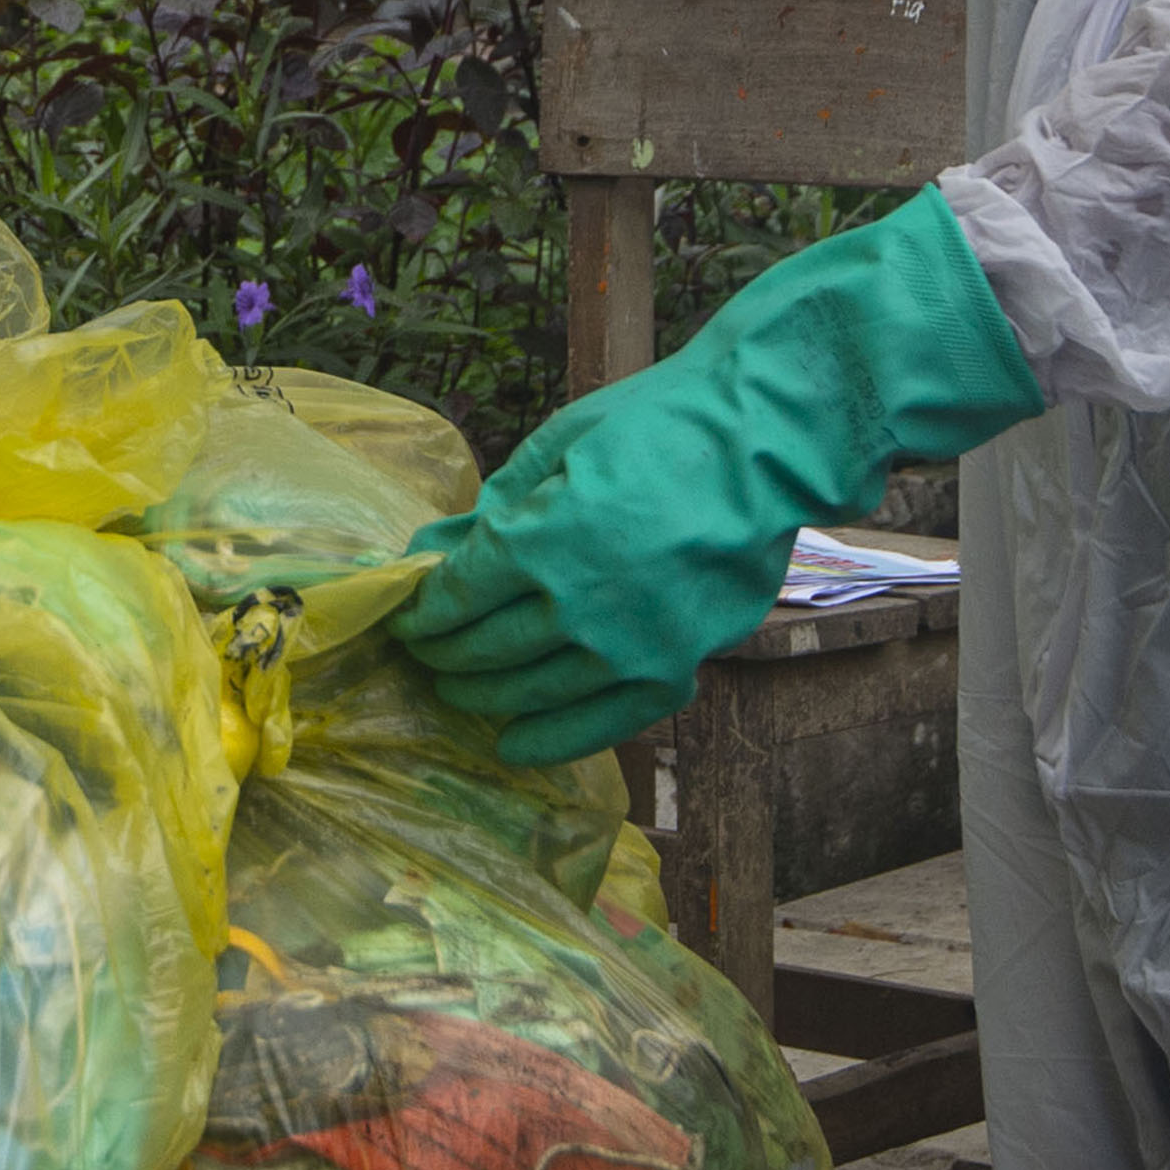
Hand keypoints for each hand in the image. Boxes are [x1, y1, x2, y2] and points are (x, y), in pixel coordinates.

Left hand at [396, 191, 1047, 766]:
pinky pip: (603, 723)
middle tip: (424, 652)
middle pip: (483, 650)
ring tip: (458, 690)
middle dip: (442, 654)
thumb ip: (491, 508)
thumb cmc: (658, 425)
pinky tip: (515, 743)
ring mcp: (630, 648)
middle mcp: (578, 607)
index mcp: (540, 542)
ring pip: (530, 692)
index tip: (405, 616)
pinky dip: (552, 739)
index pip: (457, 598)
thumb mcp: (558, 446)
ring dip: (483, 694)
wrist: (764, 443)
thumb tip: (427, 554)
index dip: (422, 612)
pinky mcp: (676, 669)